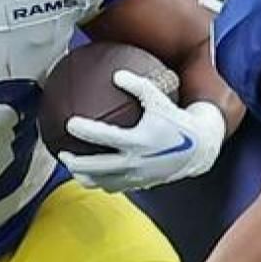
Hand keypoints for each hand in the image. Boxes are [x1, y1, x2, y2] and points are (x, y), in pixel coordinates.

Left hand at [59, 69, 225, 191]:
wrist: (198, 149)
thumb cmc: (176, 120)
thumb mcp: (159, 100)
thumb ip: (138, 86)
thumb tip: (116, 74)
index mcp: (138, 140)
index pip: (104, 136)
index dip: (85, 130)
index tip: (68, 122)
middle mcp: (135, 162)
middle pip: (95, 167)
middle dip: (74, 162)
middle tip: (61, 152)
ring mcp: (136, 177)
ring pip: (101, 182)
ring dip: (83, 176)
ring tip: (72, 167)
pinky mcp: (139, 185)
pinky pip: (112, 187)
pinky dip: (99, 181)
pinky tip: (91, 173)